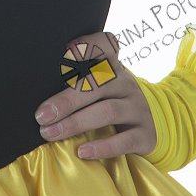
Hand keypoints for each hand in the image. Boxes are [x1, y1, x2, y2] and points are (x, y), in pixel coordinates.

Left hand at [34, 30, 156, 160]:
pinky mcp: (145, 134)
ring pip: (107, 111)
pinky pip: (124, 140)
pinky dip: (102, 146)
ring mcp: (138, 107)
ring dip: (76, 123)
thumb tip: (43, 96)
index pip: (106, 45)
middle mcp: (126, 83)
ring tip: (51, 133)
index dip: (88, 44)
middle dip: (66, 100)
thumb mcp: (103, 86)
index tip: (66, 51)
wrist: (154, 126)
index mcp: (113, 66)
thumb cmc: (114, 101)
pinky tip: (82, 151)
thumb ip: (81, 82)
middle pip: (96, 85)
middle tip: (41, 115)